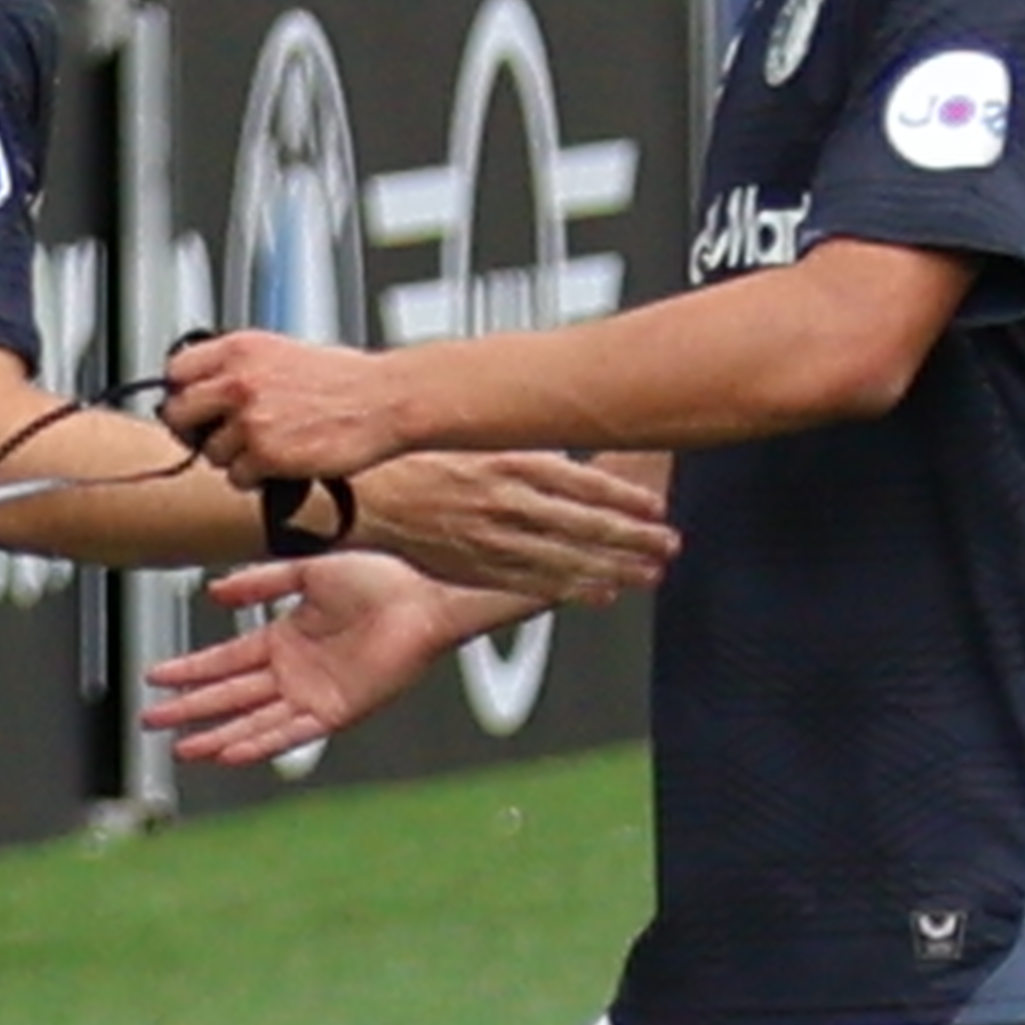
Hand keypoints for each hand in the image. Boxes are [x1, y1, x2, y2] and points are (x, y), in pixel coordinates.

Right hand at [145, 551, 478, 769]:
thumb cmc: (381, 576)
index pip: (225, 660)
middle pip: (230, 695)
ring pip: (253, 721)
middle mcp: (295, 670)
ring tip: (182, 748)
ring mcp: (314, 693)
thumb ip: (260, 582)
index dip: (190, 670)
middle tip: (152, 720)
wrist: (425, 594)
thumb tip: (214, 592)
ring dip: (217, 735)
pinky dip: (261, 743)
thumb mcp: (307, 569)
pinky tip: (231, 751)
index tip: (156, 676)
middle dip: (189, 708)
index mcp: (286, 637)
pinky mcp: (337, 711)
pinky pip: (293, 733)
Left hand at [162, 326, 424, 483]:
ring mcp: (250, 419)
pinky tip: (281, 464)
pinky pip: (236, 478)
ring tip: (268, 449)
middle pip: (179, 415)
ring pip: (210, 453)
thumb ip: (242, 368)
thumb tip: (208, 390)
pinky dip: (256, 478)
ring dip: (233, 458)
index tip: (194, 406)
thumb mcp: (285, 353)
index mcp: (241, 348)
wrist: (386, 401)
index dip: (184, 394)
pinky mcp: (265, 454)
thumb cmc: (347, 380)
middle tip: (219, 438)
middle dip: (196, 431)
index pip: (177, 371)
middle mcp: (238, 380)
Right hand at [357, 448, 674, 606]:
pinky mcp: (474, 566)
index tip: (657, 507)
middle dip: (632, 538)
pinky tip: (598, 593)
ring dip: (612, 567)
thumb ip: (516, 441)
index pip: (581, 482)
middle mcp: (505, 503)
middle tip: (668, 545)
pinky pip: (530, 582)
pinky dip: (569, 589)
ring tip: (648, 574)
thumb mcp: (467, 431)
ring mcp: (491, 539)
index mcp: (505, 462)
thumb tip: (559, 441)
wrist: (356, 491)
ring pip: (565, 558)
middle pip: (584, 524)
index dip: (624, 498)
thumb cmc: (408, 456)